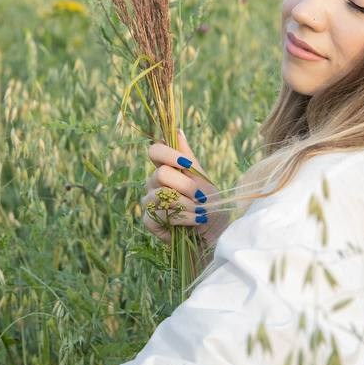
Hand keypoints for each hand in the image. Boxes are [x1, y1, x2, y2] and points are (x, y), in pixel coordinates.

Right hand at [141, 127, 227, 248]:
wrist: (214, 234)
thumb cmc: (209, 206)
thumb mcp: (203, 179)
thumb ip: (188, 158)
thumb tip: (177, 131)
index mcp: (166, 169)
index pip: (155, 151)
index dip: (168, 154)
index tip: (187, 165)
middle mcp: (154, 183)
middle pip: (161, 174)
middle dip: (186, 186)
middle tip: (201, 197)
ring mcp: (149, 202)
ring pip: (161, 194)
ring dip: (187, 204)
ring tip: (201, 212)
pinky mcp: (149, 221)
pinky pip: (160, 214)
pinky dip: (183, 218)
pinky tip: (194, 221)